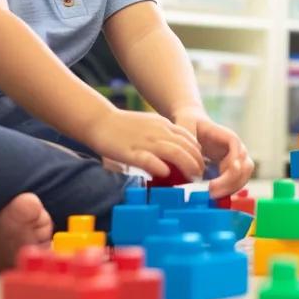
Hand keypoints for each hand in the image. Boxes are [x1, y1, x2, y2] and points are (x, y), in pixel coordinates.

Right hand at [83, 109, 204, 180]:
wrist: (99, 120)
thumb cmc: (123, 126)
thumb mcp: (149, 125)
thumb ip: (163, 137)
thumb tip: (175, 156)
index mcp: (163, 124)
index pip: (190, 138)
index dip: (198, 153)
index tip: (200, 165)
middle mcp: (158, 131)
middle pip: (186, 147)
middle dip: (197, 163)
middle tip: (199, 176)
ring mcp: (145, 141)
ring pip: (174, 152)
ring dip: (187, 166)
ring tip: (191, 179)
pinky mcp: (130, 151)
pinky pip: (149, 159)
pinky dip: (160, 167)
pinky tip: (166, 174)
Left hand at [172, 106, 254, 198]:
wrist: (194, 124)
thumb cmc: (189, 123)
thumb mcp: (186, 125)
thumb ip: (187, 138)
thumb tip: (190, 157)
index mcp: (226, 135)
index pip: (236, 147)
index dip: (231, 160)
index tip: (219, 171)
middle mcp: (236, 147)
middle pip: (246, 165)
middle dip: (231, 180)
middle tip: (212, 190)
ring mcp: (236, 159)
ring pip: (244, 176)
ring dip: (231, 187)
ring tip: (212, 194)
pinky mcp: (231, 169)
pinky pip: (237, 182)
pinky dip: (228, 189)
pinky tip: (213, 192)